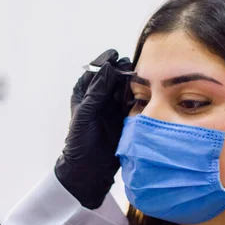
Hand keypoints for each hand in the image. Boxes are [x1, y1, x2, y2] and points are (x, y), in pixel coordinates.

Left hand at [55, 49, 133, 208]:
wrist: (89, 168)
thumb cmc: (80, 141)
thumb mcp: (86, 113)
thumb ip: (97, 90)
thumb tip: (108, 67)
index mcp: (85, 91)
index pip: (97, 70)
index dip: (106, 61)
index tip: (115, 56)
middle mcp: (100, 95)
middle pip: (114, 76)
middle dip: (122, 70)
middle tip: (130, 69)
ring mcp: (113, 105)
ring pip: (125, 87)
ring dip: (132, 82)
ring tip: (139, 79)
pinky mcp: (125, 116)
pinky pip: (133, 101)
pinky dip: (139, 96)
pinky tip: (145, 93)